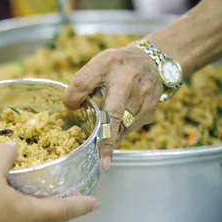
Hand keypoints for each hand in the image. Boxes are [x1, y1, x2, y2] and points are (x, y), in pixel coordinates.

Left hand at [63, 46, 163, 168]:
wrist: (151, 61)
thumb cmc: (117, 64)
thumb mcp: (96, 65)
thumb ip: (80, 85)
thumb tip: (70, 108)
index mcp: (123, 80)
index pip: (112, 112)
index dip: (106, 137)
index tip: (103, 160)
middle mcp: (139, 95)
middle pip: (117, 126)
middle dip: (107, 143)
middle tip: (101, 161)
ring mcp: (147, 107)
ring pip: (122, 130)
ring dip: (109, 134)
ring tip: (102, 130)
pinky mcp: (149, 115)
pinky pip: (128, 129)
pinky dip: (117, 130)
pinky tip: (112, 122)